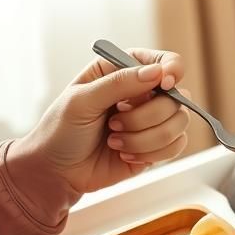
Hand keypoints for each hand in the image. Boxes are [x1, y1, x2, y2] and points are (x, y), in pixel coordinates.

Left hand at [9, 48, 189, 193]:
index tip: (163, 84)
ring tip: (115, 140)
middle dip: (146, 116)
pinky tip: (125, 154)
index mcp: (123, 71)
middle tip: (114, 124)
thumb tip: (157, 72)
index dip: (171, 71)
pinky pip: (176, 146)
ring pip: (179, 123)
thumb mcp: (82, 100)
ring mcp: (151, 121)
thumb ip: (119, 83)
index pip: (165, 62)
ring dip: (146, 137)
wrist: (55, 172)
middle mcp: (142, 93)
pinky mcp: (155, 147)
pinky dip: (151, 153)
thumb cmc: (61, 130)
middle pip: (176, 97)